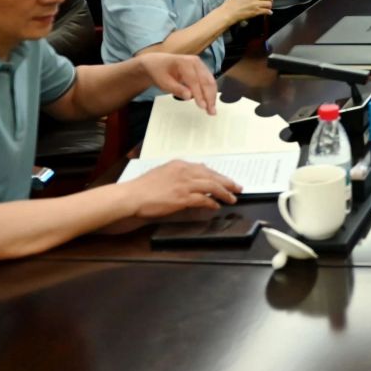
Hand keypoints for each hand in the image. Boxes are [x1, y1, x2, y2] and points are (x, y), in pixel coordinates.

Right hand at [126, 160, 240, 218]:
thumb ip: (179, 173)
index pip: (205, 168)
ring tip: (232, 198)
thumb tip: (194, 176)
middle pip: (213, 176)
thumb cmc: (143, 187)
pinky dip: (212, 202)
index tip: (225, 180)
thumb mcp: (163, 172)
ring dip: (225, 193)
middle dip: (227, 182)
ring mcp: (184, 184)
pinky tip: (216, 206)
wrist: (132, 196)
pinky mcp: (182, 197)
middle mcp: (184, 171)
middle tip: (238, 187)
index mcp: (180, 164)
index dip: (217, 175)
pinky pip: (203, 199)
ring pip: (212, 186)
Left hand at [134, 52, 217, 112]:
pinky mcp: (202, 70)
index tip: (202, 106)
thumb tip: (189, 96)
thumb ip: (176, 89)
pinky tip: (210, 101)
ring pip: (210, 82)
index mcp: (185, 62)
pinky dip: (210, 92)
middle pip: (206, 81)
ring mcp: (200, 65)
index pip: (194, 80)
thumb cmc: (159, 72)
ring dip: (212, 96)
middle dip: (210, 97)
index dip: (199, 94)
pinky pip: (209, 82)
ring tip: (212, 109)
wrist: (157, 64)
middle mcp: (195, 62)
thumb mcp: (163, 82)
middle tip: (211, 111)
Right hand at [221, 0, 272, 23]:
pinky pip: (267, 11)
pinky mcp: (255, 12)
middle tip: (268, 1)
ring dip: (269, 5)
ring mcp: (255, 4)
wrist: (228, 13)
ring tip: (267, 7)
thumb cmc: (231, 3)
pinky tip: (268, 12)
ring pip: (269, 3)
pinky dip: (269, 12)